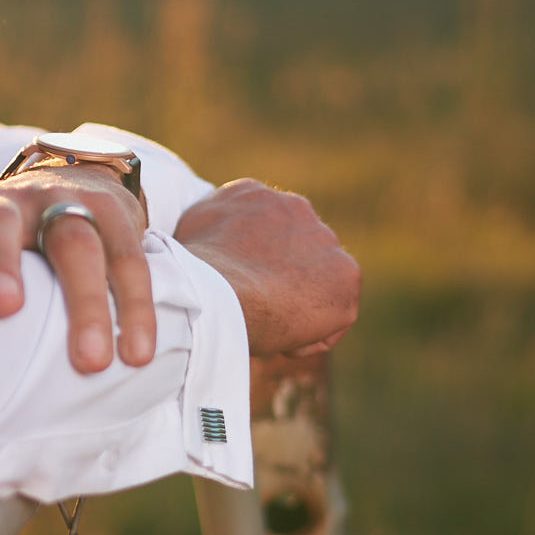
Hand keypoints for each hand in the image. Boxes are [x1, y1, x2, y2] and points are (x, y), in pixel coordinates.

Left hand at [0, 165, 152, 373]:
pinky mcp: (116, 217)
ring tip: (89, 363)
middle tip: (0, 308)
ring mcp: (66, 204)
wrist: (77, 182)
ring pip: (75, 243)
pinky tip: (136, 353)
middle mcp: (10, 203)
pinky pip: (129, 261)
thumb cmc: (1, 239)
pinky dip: (136, 308)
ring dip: (84, 303)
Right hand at [172, 179, 359, 356]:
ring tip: (265, 326)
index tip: (236, 285)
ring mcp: (325, 240)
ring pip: (315, 283)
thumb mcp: (188, 233)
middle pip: (294, 252)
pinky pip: (332, 316)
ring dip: (296, 306)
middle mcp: (295, 206)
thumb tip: (204, 238)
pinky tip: (282, 340)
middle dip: (279, 279)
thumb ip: (208, 228)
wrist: (217, 293)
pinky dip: (311, 334)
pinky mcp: (346, 276)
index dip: (251, 263)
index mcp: (254, 194)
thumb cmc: (191, 273)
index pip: (263, 229)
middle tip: (254, 307)